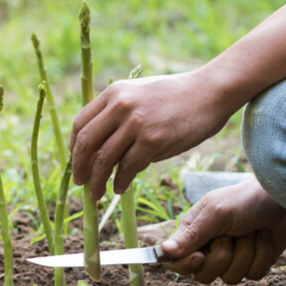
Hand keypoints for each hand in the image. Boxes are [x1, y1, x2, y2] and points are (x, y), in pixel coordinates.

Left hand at [69, 72, 237, 199]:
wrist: (210, 91)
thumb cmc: (176, 96)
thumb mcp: (139, 94)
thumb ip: (118, 113)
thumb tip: (100, 145)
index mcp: (113, 93)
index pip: (80, 123)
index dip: (74, 147)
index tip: (76, 162)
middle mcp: (120, 106)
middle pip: (86, 143)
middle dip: (78, 167)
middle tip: (79, 183)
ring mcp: (136, 123)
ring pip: (103, 160)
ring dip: (96, 181)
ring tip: (96, 193)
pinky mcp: (152, 141)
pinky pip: (126, 168)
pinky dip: (119, 182)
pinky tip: (119, 188)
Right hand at [162, 175, 285, 283]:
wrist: (279, 198)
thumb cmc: (243, 199)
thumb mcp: (215, 214)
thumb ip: (192, 235)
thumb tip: (165, 250)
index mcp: (192, 234)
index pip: (175, 261)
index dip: (185, 264)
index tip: (200, 256)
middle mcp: (208, 248)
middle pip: (203, 275)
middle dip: (222, 257)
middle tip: (231, 236)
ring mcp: (231, 258)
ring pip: (230, 277)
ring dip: (245, 253)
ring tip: (250, 232)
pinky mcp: (251, 264)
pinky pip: (253, 275)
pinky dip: (261, 255)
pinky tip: (263, 237)